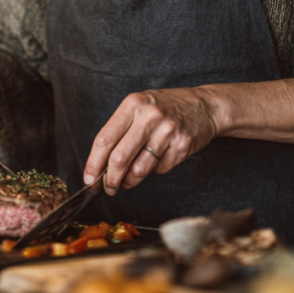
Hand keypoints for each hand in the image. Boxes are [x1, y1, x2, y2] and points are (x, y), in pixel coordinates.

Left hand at [83, 87, 223, 194]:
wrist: (204, 106)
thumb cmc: (166, 108)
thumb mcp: (140, 107)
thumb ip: (120, 130)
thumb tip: (101, 164)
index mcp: (133, 104)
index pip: (105, 138)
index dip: (94, 163)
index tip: (89, 178)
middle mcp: (149, 116)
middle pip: (120, 158)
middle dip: (111, 180)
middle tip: (109, 188)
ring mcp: (167, 131)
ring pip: (139, 169)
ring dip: (130, 181)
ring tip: (129, 179)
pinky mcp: (182, 146)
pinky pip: (159, 170)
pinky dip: (154, 171)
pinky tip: (157, 160)